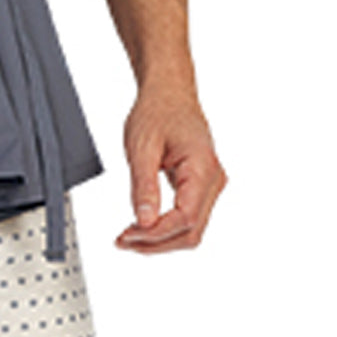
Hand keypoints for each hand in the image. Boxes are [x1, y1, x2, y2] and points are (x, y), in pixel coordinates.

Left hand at [116, 84, 226, 253]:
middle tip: (123, 241)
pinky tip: (143, 228)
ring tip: (128, 238)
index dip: (157, 233)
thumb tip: (144, 221)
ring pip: (192, 229)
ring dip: (160, 239)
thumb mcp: (141, 147)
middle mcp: (214, 180)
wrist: (169, 93)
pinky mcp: (202, 187)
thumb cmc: (157, 112)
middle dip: (156, 242)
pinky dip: (166, 227)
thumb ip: (143, 186)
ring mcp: (211, 185)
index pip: (186, 217)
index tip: (128, 235)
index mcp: (202, 167)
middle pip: (191, 231)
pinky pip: (188, 217)